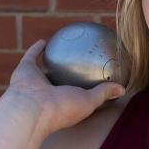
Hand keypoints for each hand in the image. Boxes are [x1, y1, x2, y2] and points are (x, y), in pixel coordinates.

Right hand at [5, 39, 125, 135]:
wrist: (31, 109)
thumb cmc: (62, 109)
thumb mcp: (88, 101)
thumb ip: (103, 93)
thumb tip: (123, 89)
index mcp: (63, 104)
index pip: (77, 94)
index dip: (86, 86)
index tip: (96, 76)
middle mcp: (48, 94)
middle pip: (61, 81)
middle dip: (69, 73)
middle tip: (81, 61)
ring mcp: (35, 83)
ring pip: (45, 69)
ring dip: (52, 61)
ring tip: (64, 50)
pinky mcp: (24, 70)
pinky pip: (32, 56)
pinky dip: (37, 48)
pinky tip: (47, 40)